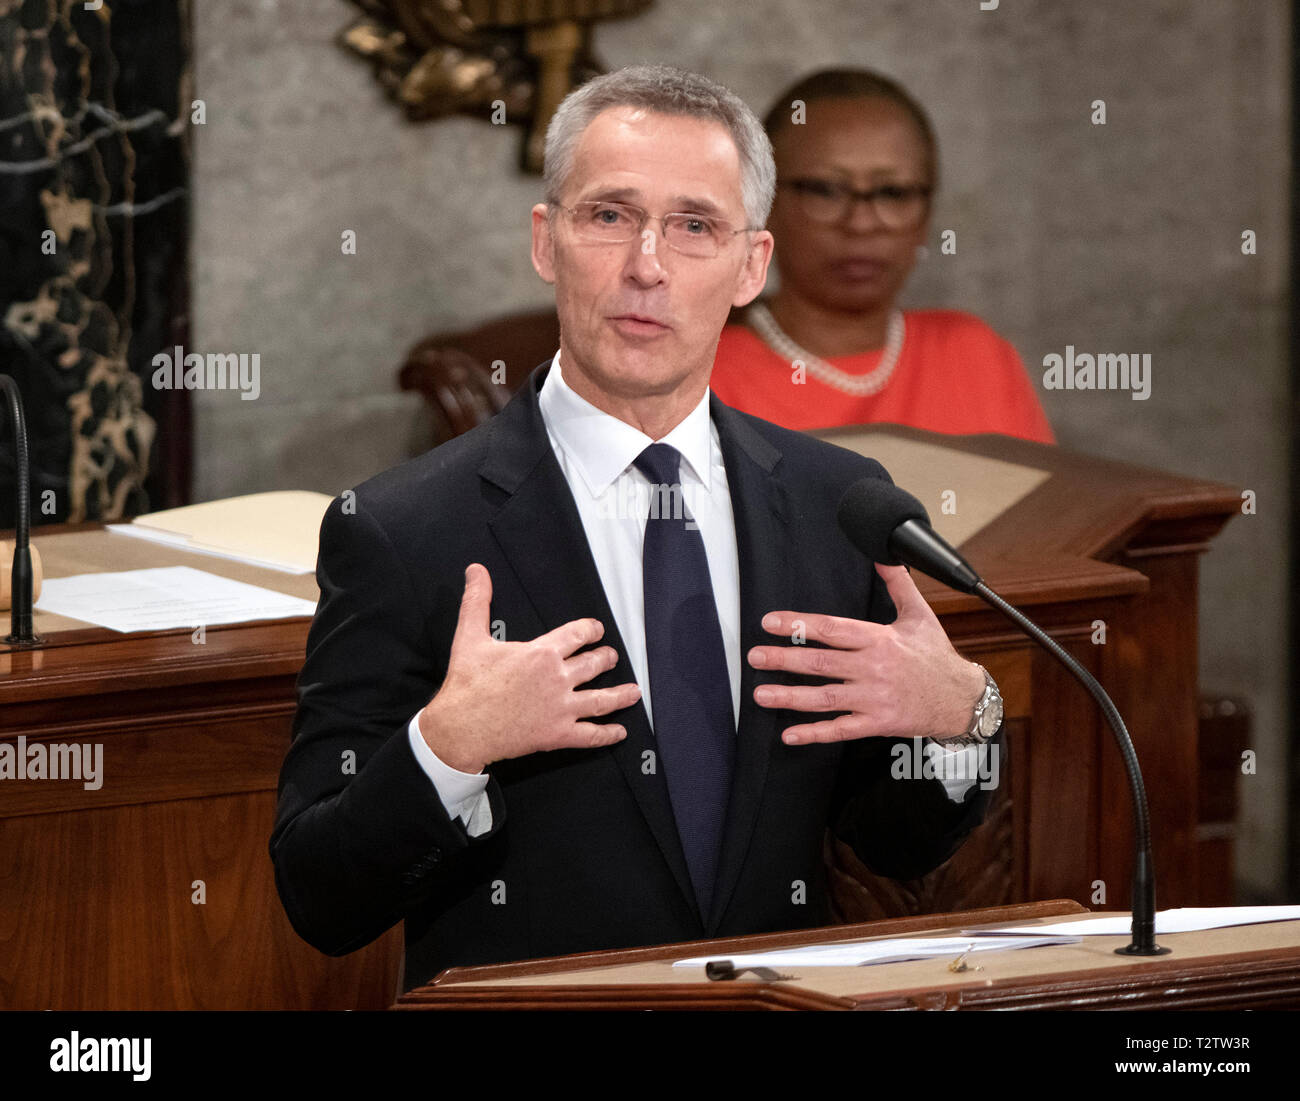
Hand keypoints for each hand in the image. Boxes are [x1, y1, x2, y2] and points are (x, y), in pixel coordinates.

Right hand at [417, 563, 640, 771]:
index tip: (596, 630)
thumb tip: (477, 571)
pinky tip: (619, 732)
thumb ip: (478, 601)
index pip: (578, 634)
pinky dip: (608, 734)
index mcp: (542, 653)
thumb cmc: (467, 684)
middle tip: (611, 656)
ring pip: (601, 700)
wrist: (461, 727)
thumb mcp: (470, 636)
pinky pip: (590, 735)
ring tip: (634, 691)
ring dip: (621, 695)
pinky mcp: (557, 734)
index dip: (591, 630)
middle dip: (605, 658)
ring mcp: (561, 708)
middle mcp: (558, 679)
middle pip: (594, 664)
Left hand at [746, 563, 984, 745]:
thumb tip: (884, 555)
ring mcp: (874, 698)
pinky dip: (814, 733)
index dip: (799, 624)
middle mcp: (873, 668)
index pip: (832, 629)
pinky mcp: (877, 723)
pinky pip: (841, 729)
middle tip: (755, 656)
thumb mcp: (919, 615)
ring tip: (761, 693)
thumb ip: (898, 584)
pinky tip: (789, 734)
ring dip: (791, 696)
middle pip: (821, 662)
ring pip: (826, 698)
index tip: (771, 622)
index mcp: (879, 639)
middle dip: (784, 659)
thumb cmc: (936, 656)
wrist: (962, 699)